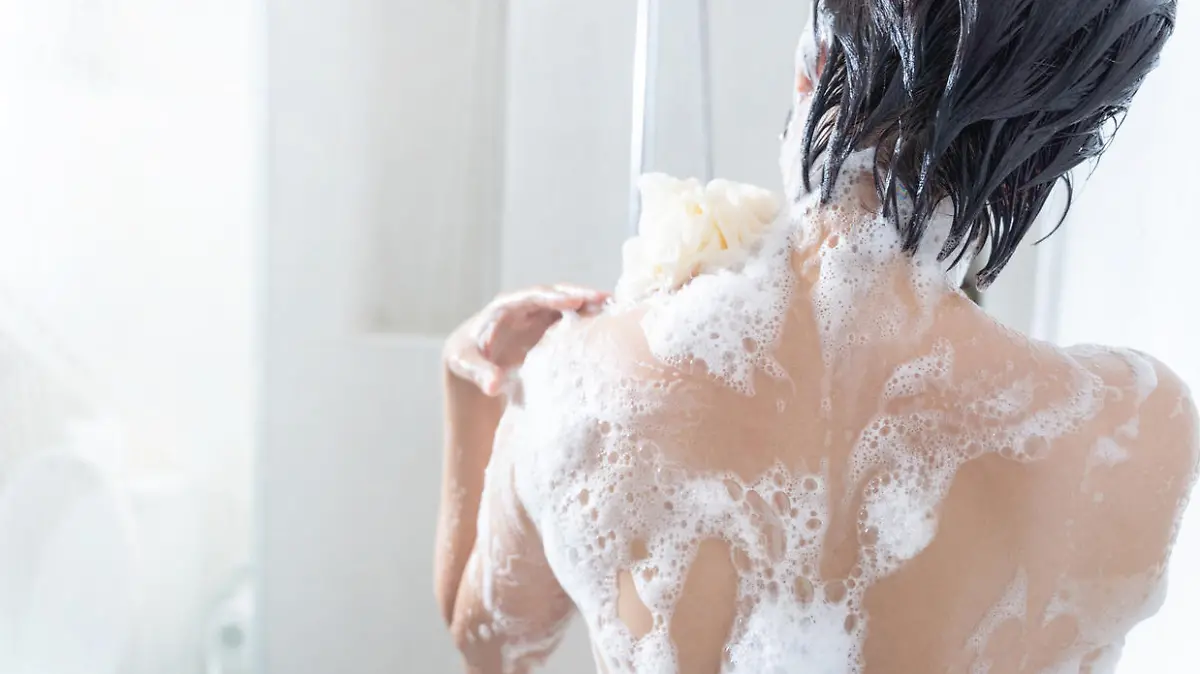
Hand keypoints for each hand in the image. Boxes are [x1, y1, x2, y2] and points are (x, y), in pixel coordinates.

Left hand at [444, 285, 608, 395]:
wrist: (472, 363)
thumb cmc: (466, 359)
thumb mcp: (466, 365)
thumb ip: (480, 373)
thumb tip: (494, 386)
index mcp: (505, 307)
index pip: (532, 297)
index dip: (554, 296)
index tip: (574, 300)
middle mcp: (526, 306)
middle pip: (556, 295)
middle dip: (580, 295)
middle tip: (606, 298)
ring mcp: (539, 316)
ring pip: (568, 306)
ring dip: (590, 306)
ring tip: (616, 310)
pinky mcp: (549, 329)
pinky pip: (571, 320)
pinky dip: (589, 321)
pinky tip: (609, 326)